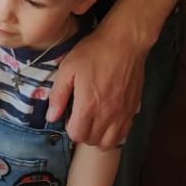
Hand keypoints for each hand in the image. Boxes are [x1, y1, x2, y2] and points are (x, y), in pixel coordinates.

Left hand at [47, 22, 145, 147]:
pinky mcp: (133, 109)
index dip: (69, 127)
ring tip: (93, 122)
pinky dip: (113, 134)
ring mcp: (123, 114)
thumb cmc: (93, 52)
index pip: (77, 135)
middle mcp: (107, 115)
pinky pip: (124, 134)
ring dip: (98, 137)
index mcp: (88, 105)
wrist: (124, 43)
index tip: (68, 115)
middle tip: (79, 117)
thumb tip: (51, 117)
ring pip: (109, 142)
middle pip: (92, 140)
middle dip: (82, 133)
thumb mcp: (68, 68)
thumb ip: (58, 95)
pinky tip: (108, 120)